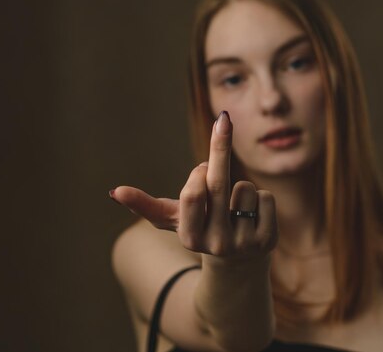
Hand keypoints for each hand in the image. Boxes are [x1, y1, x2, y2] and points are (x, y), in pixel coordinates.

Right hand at [110, 111, 277, 258]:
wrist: (238, 263)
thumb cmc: (200, 228)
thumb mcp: (172, 218)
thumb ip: (144, 205)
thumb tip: (114, 191)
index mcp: (189, 238)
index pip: (193, 194)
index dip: (198, 173)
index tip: (202, 168)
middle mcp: (216, 244)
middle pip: (219, 185)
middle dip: (220, 147)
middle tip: (223, 119)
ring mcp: (244, 243)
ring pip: (246, 188)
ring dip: (242, 187)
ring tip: (236, 206)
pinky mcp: (268, 240)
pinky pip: (266, 198)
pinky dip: (261, 198)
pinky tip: (253, 214)